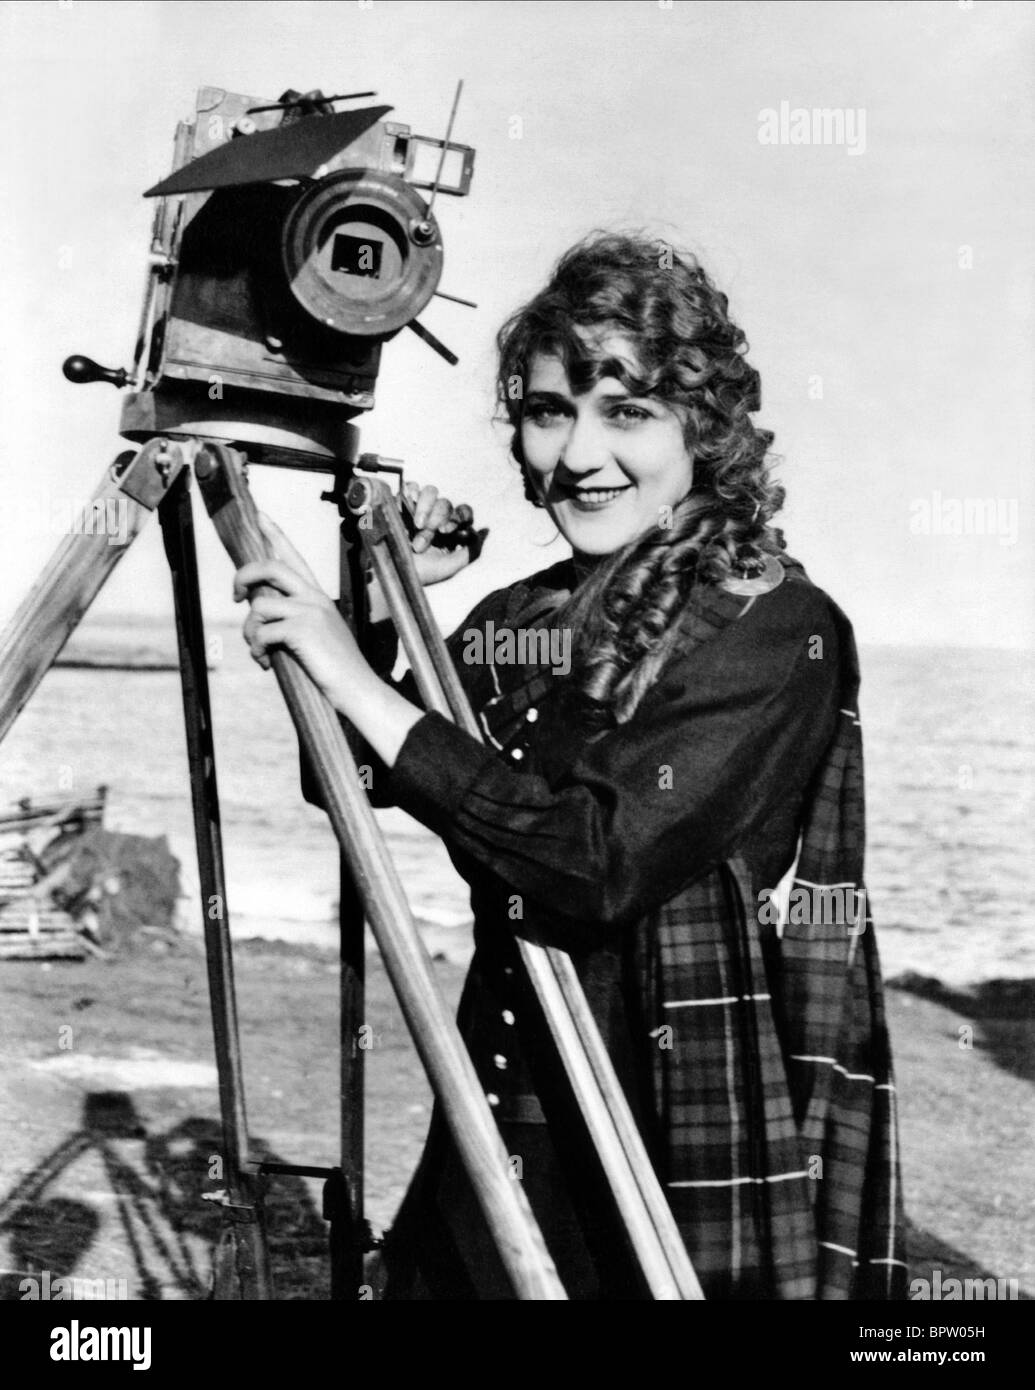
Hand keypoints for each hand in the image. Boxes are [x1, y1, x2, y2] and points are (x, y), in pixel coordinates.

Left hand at [234, 514, 368, 707]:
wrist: (357, 688)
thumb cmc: (335, 668)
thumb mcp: (317, 635)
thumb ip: (293, 618)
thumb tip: (257, 613)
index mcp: (318, 596)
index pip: (293, 556)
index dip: (274, 533)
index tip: (259, 514)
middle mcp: (315, 597)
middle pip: (269, 566)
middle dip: (243, 576)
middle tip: (235, 596)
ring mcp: (310, 611)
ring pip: (259, 607)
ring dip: (250, 633)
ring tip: (260, 651)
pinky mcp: (302, 630)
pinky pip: (262, 633)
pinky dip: (257, 650)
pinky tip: (266, 664)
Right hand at [401, 480, 487, 585]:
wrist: (390, 571)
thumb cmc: (418, 574)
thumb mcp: (449, 567)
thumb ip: (471, 552)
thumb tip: (485, 530)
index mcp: (449, 531)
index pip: (463, 512)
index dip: (460, 516)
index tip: (447, 530)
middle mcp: (436, 518)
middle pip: (446, 503)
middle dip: (437, 520)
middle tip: (424, 538)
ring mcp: (418, 509)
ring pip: (431, 492)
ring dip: (425, 508)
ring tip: (416, 525)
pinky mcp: (401, 503)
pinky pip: (411, 487)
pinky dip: (411, 492)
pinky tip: (407, 505)